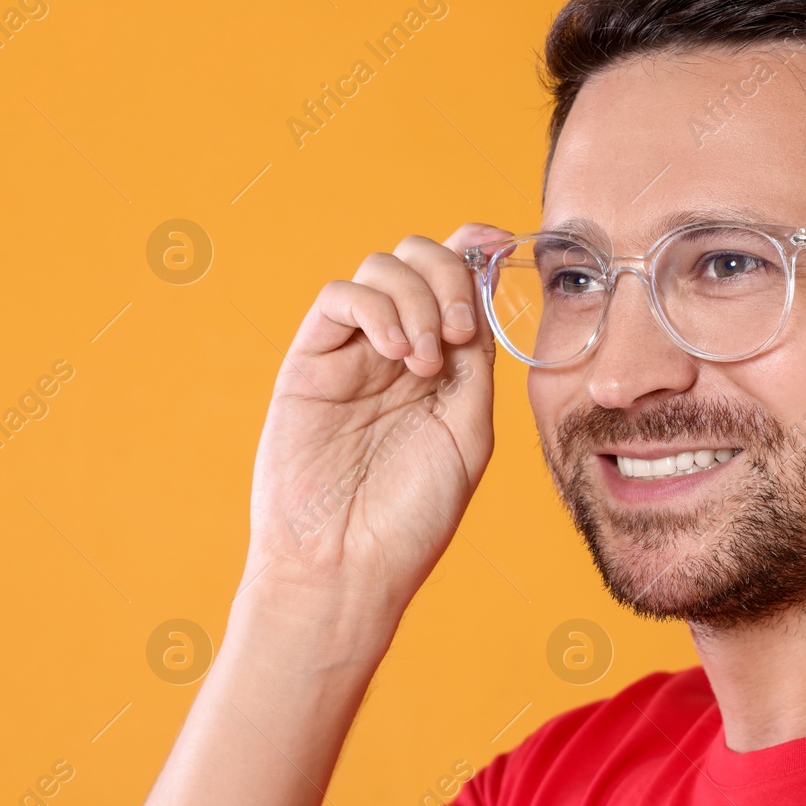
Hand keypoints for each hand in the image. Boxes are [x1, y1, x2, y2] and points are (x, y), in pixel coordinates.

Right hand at [239, 223, 510, 651]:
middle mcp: (396, 350)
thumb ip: (475, 363)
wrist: (347, 563)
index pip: (456, 283)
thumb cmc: (410, 516)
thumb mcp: (468, 432)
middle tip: (457, 334)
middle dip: (447, 275)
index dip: (474, 250)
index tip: (496, 242)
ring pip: (380, 267)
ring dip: (415, 299)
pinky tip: (393, 353)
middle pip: (419, 259)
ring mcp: (351, 353)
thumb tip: (481, 298)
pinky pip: (337, 298)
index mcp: (441, 366)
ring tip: (422, 363)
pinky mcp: (309, 362)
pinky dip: (374, 307)